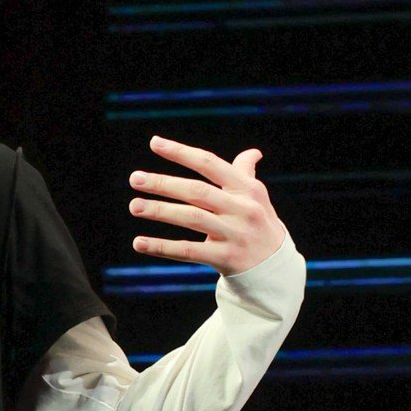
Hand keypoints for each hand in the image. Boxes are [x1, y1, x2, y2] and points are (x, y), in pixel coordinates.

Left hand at [127, 138, 287, 274]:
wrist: (276, 267)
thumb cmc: (259, 224)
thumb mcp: (257, 197)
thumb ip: (246, 174)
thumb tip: (252, 153)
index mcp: (246, 188)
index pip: (210, 164)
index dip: (181, 152)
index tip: (154, 142)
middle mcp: (242, 209)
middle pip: (197, 192)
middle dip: (164, 184)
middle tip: (135, 179)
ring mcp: (234, 234)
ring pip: (191, 218)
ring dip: (160, 211)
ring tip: (134, 206)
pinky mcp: (225, 259)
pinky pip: (189, 251)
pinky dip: (162, 247)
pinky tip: (139, 243)